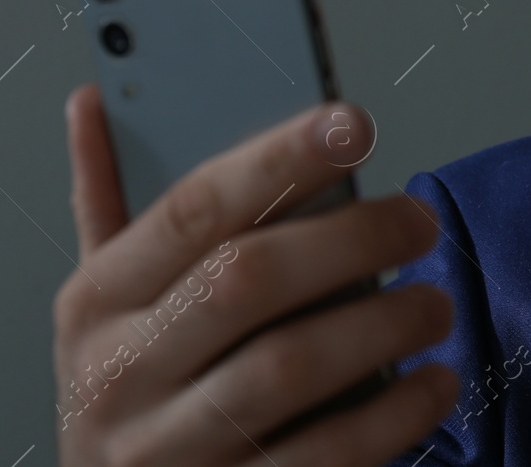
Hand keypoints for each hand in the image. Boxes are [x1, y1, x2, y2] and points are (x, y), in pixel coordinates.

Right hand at [54, 83, 457, 465]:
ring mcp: (167, 450)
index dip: (277, 158)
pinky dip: (392, 415)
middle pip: (247, 280)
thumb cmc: (126, 393)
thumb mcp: (100, 305)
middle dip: (351, 240)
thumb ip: (105, 203)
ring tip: (436, 304)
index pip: (192, 209)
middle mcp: (119, 373)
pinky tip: (433, 383)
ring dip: (382, 327)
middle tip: (420, 222)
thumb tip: (94, 99)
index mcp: (96, 301)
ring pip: (288, 368)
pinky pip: (323, 457)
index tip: (352, 123)